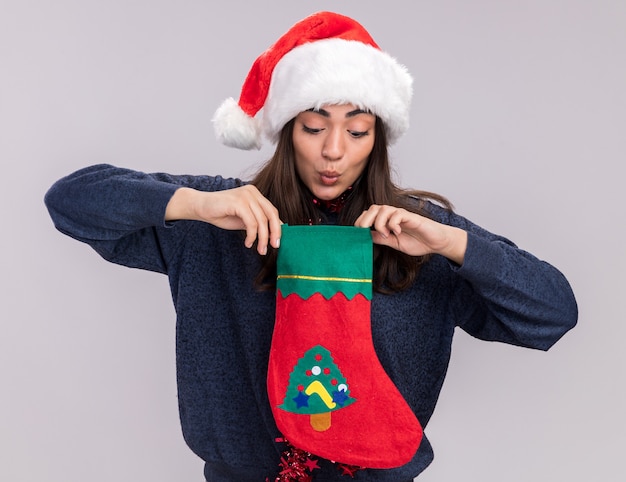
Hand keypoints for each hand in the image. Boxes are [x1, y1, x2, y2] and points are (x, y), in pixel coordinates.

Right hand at [165, 186, 281, 254]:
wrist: (200, 207)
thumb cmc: (221, 213)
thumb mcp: (243, 219)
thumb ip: (257, 223)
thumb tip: (273, 233)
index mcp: (255, 194)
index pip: (272, 211)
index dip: (277, 227)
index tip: (277, 242)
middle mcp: (252, 192)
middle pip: (271, 214)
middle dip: (274, 233)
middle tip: (274, 246)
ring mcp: (246, 196)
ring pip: (262, 221)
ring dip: (262, 238)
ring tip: (259, 249)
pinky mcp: (239, 202)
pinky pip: (252, 223)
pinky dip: (252, 235)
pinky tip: (248, 243)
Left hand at [354, 205, 466, 263]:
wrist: (436, 242)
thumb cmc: (418, 242)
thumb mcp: (394, 243)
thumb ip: (381, 239)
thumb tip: (365, 236)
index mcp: (387, 221)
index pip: (369, 215)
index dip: (360, 222)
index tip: (358, 233)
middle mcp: (392, 215)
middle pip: (373, 208)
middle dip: (365, 220)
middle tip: (365, 231)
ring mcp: (402, 215)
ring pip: (383, 209)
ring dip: (379, 223)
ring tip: (386, 234)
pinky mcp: (411, 217)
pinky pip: (397, 215)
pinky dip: (393, 223)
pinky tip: (398, 232)